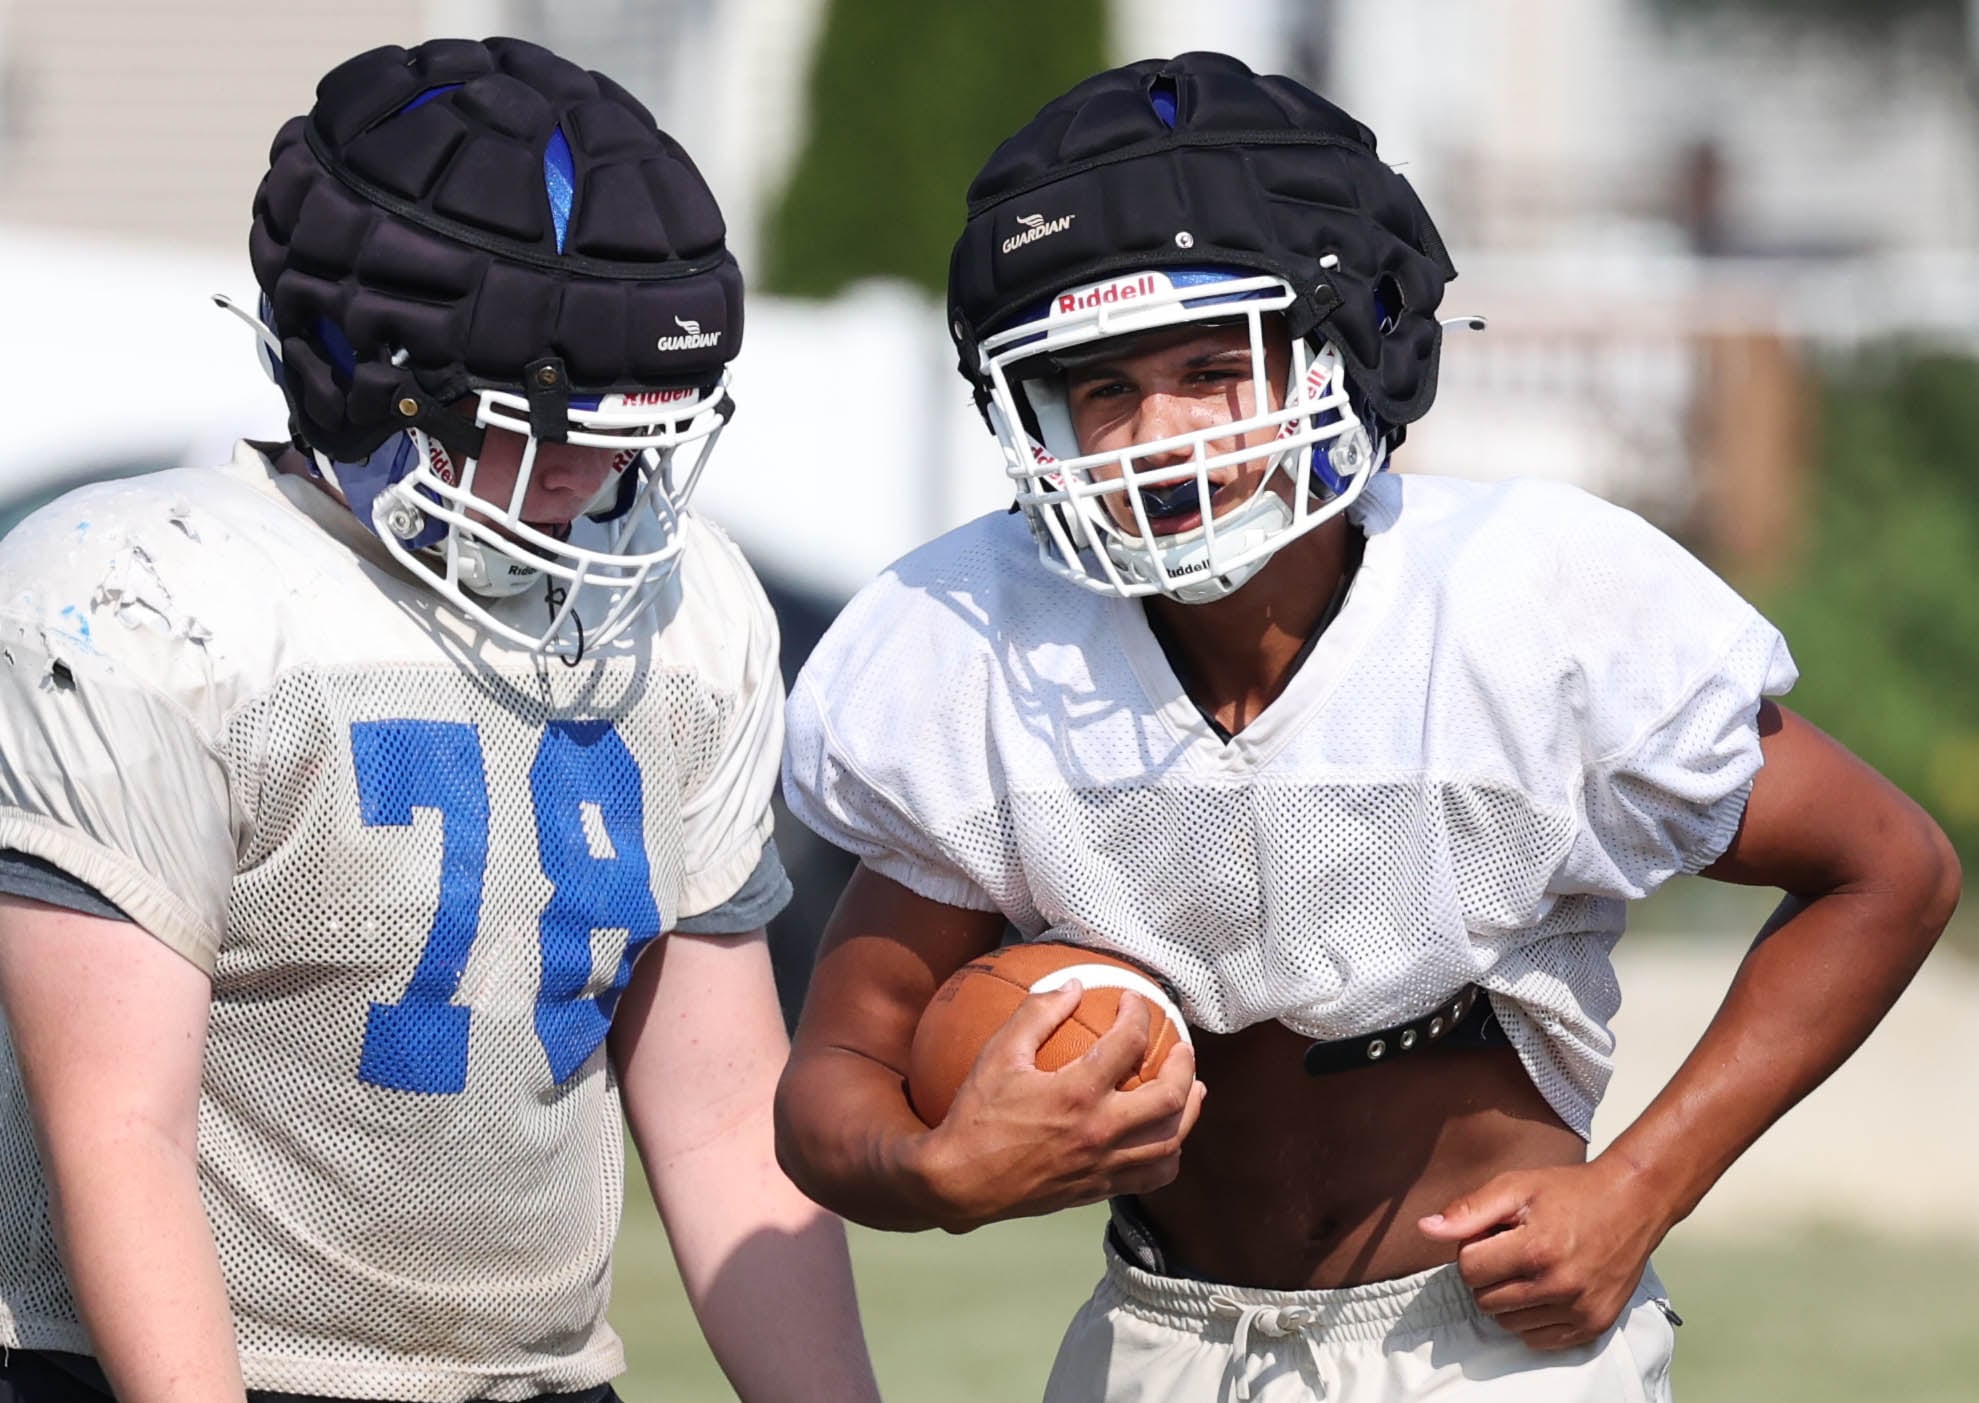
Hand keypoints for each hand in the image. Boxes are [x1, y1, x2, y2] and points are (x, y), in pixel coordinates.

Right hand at [919, 982, 1206, 1229]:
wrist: (961, 1183)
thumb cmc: (975, 1117)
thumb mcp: (998, 1056)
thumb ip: (1036, 1015)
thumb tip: (1073, 985)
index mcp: (1077, 1093)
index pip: (1127, 1043)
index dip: (1138, 1014)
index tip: (1134, 1001)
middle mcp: (1100, 1131)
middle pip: (1170, 1097)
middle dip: (1185, 1065)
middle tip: (1182, 1047)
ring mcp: (1104, 1165)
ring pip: (1171, 1141)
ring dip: (1190, 1112)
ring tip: (1195, 1091)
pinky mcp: (1100, 1189)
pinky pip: (1153, 1176)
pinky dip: (1169, 1154)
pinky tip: (1165, 1138)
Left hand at [1418, 1157, 1671, 1350]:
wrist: (1632, 1203)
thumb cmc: (1570, 1191)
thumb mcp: (1516, 1186)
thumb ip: (1468, 1211)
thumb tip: (1426, 1229)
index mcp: (1535, 1248)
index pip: (1468, 1269)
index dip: (1472, 1250)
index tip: (1492, 1236)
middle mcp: (1558, 1285)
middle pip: (1484, 1300)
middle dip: (1488, 1276)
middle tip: (1512, 1250)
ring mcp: (1578, 1310)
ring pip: (1507, 1324)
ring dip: (1508, 1299)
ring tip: (1531, 1267)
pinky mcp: (1593, 1326)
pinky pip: (1538, 1340)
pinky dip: (1532, 1319)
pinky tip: (1546, 1289)